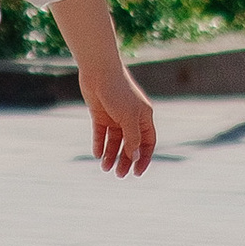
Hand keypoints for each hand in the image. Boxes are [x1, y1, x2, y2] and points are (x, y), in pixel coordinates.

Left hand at [80, 59, 157, 176]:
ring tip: (105, 168)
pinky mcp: (99, 113)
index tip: (137, 172)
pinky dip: (99, 143)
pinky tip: (96, 154)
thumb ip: (133, 137)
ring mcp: (115, 116)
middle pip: (130, 144)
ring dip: (110, 154)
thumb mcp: (128, 117)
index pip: (147, 142)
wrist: (98, 70)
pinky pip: (100, 133)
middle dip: (125, 160)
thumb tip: (136, 157)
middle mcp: (130, 118)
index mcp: (144, 117)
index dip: (143, 158)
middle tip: (119, 175)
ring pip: (114, 141)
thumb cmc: (117, 91)